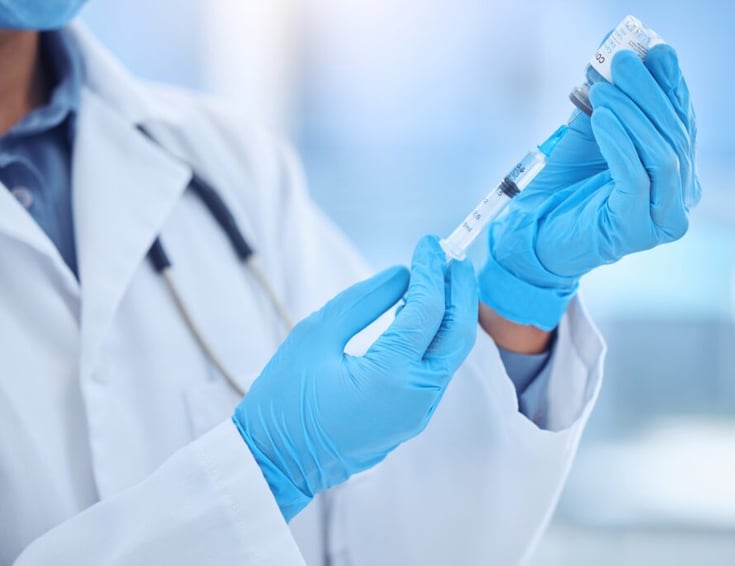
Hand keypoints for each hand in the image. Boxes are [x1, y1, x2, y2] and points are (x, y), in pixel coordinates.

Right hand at [233, 236, 477, 520]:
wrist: (273, 463)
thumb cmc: (283, 401)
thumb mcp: (314, 336)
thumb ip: (363, 301)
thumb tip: (402, 276)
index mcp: (390, 375)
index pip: (427, 310)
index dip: (431, 271)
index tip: (429, 243)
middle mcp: (415, 399)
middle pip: (457, 336)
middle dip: (461, 293)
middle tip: (453, 259)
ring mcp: (416, 415)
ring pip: (449, 357)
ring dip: (451, 317)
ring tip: (441, 281)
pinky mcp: (409, 422)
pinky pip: (433, 374)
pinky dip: (435, 342)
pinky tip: (421, 319)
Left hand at [479, 44, 699, 329]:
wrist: (530, 235)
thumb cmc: (562, 186)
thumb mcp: (589, 134)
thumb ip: (607, 98)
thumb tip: (614, 47)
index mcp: (676, 173)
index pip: (681, 121)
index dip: (670, 84)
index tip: (654, 48)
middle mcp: (679, 198)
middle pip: (675, 135)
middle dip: (648, 93)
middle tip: (622, 60)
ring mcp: (662, 219)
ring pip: (663, 156)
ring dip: (633, 115)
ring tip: (603, 89)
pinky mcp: (636, 231)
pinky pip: (636, 178)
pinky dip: (620, 143)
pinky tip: (601, 117)